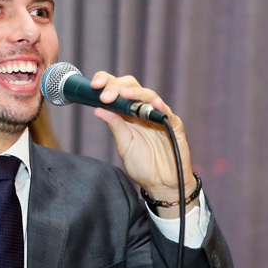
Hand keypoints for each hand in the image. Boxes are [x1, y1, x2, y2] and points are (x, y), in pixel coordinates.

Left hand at [88, 71, 196, 218]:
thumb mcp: (124, 146)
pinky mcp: (173, 124)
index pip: (116, 91)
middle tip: (106, 95)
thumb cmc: (143, 166)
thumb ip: (115, 126)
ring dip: (136, 93)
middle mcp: (142, 111)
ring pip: (148, 95)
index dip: (106, 83)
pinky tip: (152, 104)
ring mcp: (158, 116)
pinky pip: (167, 112)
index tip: (94, 86)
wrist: (162, 184)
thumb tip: (98, 109)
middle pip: (131, 86)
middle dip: (117, 86)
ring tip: (124, 94)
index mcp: (127, 114)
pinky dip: (159, 106)